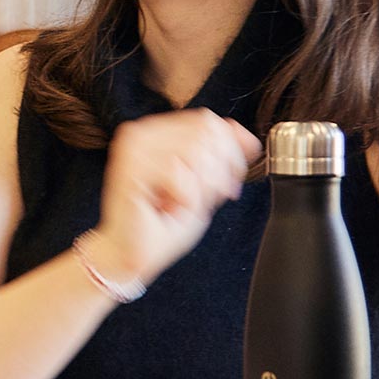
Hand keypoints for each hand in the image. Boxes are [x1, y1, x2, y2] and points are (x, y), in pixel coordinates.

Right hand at [84, 108, 261, 292]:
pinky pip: (179, 173)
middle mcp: (140, 133)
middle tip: (206, 199)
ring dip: (201, 187)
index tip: (228, 184)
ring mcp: (132, 149)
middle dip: (218, 171)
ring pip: (195, 151)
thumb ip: (222, 158)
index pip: (207, 121)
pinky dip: (186, 197)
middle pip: (205, 133)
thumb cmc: (163, 225)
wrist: (133, 257)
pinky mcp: (129, 170)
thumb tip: (249, 137)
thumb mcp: (204, 186)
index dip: (229, 152)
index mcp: (155, 132)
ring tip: (185, 205)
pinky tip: (171, 208)